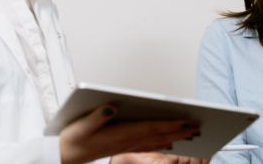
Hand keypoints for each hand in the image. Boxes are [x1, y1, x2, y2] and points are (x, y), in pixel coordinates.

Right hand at [60, 104, 200, 163]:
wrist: (64, 156)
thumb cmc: (72, 139)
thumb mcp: (81, 125)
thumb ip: (97, 116)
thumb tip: (113, 106)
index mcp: (119, 134)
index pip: (150, 128)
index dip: (170, 124)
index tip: (186, 120)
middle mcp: (126, 141)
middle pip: (158, 136)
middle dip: (178, 131)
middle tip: (198, 126)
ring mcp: (126, 146)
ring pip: (155, 142)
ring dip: (174, 137)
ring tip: (190, 133)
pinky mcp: (123, 147)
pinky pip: (148, 145)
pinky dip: (161, 142)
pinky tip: (169, 141)